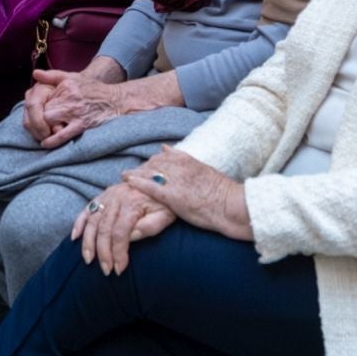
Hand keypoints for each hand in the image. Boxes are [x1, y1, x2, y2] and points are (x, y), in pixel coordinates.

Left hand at [34, 65, 137, 147]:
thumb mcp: (73, 77)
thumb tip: (35, 73)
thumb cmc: (93, 89)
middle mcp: (69, 98)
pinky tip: (46, 143)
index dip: (38, 107)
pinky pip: (62, 135)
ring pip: (49, 121)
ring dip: (45, 127)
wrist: (115, 100)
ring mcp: (75, 112)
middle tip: (40, 123)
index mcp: (65, 86)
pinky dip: (52, 141)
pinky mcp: (82, 125)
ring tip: (44, 131)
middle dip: (40, 118)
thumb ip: (53, 75)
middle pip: (44, 110)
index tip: (39, 112)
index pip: (43, 98)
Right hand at [70, 182, 173, 274]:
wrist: (163, 181)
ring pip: (92, 221)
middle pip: (104, 229)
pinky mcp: (104, 195)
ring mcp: (109, 195)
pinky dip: (79, 223)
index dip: (118, 253)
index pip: (120, 233)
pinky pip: (88, 209)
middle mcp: (117, 198)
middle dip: (103, 252)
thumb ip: (151, 226)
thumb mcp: (166, 215)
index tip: (119, 269)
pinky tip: (75, 238)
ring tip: (88, 259)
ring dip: (88, 242)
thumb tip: (132, 237)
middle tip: (106, 270)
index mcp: (132, 203)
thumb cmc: (165, 202)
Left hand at [124, 148, 251, 241]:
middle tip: (130, 173)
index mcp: (189, 161)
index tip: (146, 166)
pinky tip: (127, 181)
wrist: (231, 205)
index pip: (165, 157)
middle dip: (143, 168)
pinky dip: (138, 183)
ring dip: (136, 174)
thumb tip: (168, 150)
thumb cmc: (223, 194)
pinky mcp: (173, 194)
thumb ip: (188, 162)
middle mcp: (181, 166)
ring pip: (150, 172)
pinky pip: (151, 186)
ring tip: (124, 176)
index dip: (153, 162)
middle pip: (155, 163)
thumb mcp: (205, 171)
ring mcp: (176, 180)